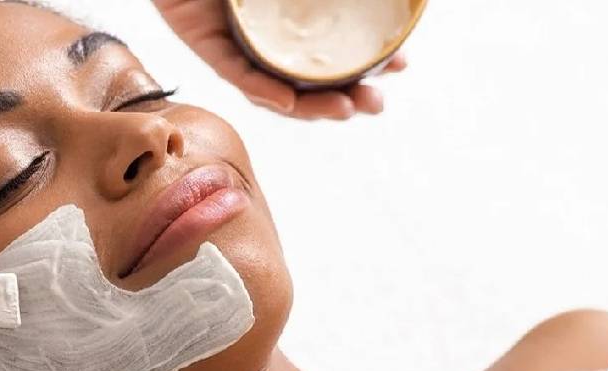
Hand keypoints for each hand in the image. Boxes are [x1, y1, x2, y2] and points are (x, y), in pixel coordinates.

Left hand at [152, 0, 407, 119]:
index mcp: (292, 23)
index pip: (333, 54)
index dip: (367, 66)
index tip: (401, 65)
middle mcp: (267, 40)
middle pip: (310, 82)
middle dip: (347, 98)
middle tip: (377, 104)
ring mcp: (238, 46)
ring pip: (277, 89)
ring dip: (311, 106)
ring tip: (346, 110)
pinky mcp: (207, 45)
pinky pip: (237, 73)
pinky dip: (261, 88)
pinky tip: (286, 99)